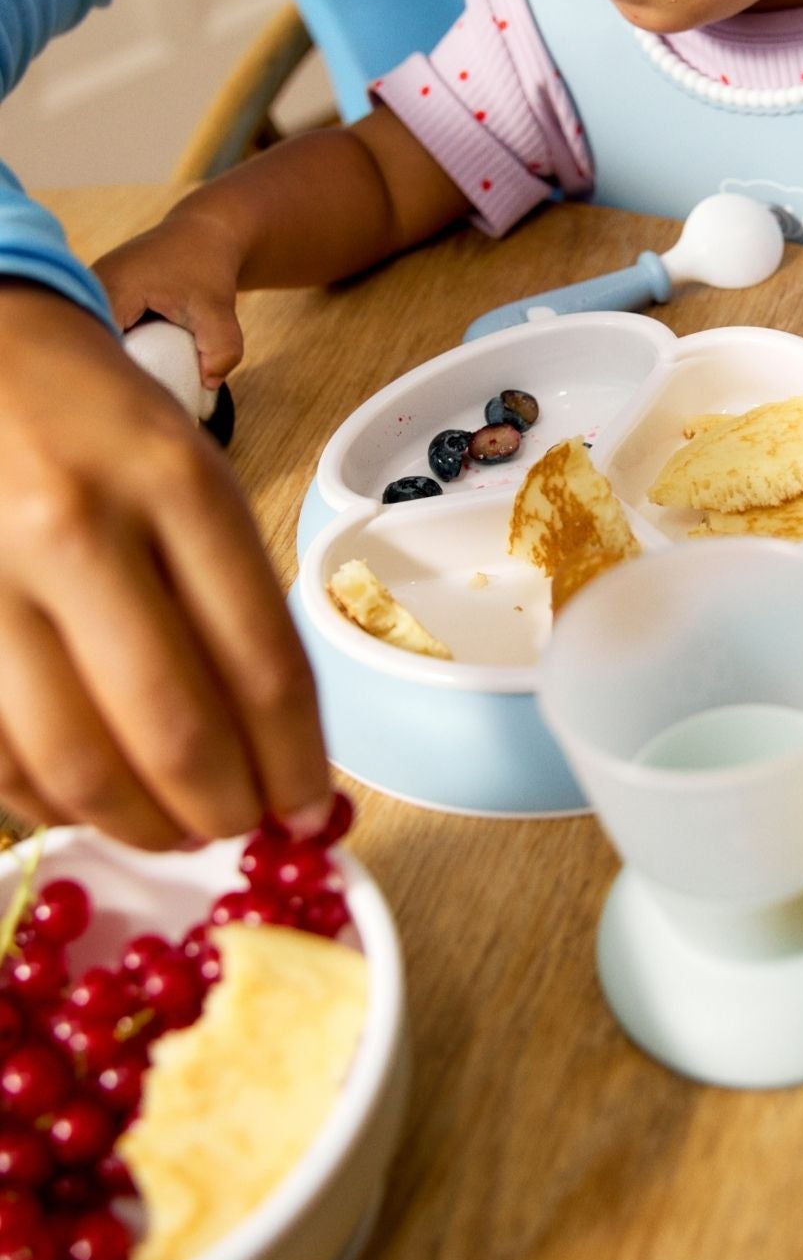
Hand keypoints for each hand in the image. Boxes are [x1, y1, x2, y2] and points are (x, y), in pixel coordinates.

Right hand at [0, 283, 329, 848]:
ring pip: (77, 762)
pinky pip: (0, 754)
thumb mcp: (197, 478)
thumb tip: (281, 751)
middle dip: (225, 808)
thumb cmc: (105, 429)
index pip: (262, 663)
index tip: (314, 811)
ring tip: (177, 830)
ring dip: (142, 824)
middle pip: (173, 727)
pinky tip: (95, 802)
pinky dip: (56, 802)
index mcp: (177, 485)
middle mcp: (79, 530)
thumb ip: (237, 604)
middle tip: (245, 829)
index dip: (296, 762)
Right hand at [94, 206, 245, 388]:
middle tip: (139, 404)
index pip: (98, 344)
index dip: (114, 375)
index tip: (139, 399)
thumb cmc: (208, 267)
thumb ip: (221, 348)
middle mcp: (92, 287)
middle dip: (110, 374)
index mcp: (112, 287)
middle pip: (87, 344)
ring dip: (112, 363)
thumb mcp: (220, 309)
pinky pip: (102, 331)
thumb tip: (208, 384)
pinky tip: (139, 371)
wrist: (204, 233)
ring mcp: (92, 292)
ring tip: (135, 390)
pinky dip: (118, 351)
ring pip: (92, 339)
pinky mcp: (100, 298)